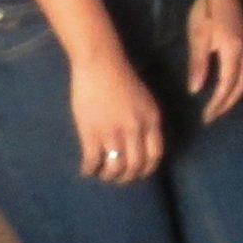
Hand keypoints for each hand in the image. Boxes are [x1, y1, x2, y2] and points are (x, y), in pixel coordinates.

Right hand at [73, 49, 163, 184]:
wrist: (101, 65)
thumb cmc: (122, 79)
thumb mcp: (145, 101)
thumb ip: (145, 121)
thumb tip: (142, 143)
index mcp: (151, 120)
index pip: (155, 155)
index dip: (146, 169)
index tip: (137, 173)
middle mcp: (135, 129)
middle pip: (135, 165)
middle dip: (126, 177)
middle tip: (116, 177)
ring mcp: (113, 132)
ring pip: (115, 167)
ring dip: (108, 175)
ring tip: (102, 173)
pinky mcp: (91, 133)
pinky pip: (92, 161)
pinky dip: (89, 170)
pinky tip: (87, 169)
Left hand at [186, 0, 242, 120]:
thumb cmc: (207, 12)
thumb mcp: (198, 37)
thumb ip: (198, 64)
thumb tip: (196, 90)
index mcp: (234, 52)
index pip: (227, 85)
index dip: (217, 103)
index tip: (206, 117)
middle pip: (240, 85)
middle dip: (227, 104)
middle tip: (212, 117)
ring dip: (233, 96)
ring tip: (219, 107)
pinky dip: (237, 84)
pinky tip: (227, 87)